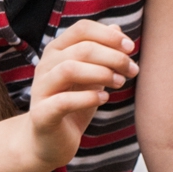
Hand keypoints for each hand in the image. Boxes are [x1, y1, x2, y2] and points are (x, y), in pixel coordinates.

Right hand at [25, 19, 138, 168]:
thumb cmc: (74, 104)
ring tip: (120, 82)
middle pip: (82, 48)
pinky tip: (104, 99)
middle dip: (113, 57)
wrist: (51, 142)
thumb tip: (117, 29)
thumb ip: (102, 53)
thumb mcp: (92, 76)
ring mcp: (41, 88)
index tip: (131, 48)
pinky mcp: (41, 114)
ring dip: (101, 73)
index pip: (82, 29)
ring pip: (69, 69)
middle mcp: (45, 65)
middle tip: (132, 70)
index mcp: (57, 50)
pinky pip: (63, 101)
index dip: (109, 36)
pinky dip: (88, 98)